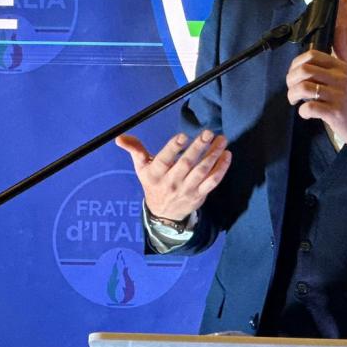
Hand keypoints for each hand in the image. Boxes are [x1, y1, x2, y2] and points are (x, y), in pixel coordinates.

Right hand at [114, 130, 231, 221]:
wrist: (164, 214)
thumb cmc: (153, 183)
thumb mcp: (141, 168)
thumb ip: (134, 150)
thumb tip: (119, 138)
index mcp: (156, 174)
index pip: (164, 160)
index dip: (173, 148)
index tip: (183, 136)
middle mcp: (171, 182)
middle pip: (186, 164)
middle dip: (198, 148)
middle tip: (208, 133)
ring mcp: (187, 190)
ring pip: (202, 171)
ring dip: (213, 155)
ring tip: (222, 140)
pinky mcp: (199, 195)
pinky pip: (212, 182)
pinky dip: (221, 169)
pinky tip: (227, 155)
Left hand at [285, 49, 346, 158]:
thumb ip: (342, 50)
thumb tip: (339, 25)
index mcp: (342, 67)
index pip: (312, 56)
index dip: (296, 64)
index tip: (294, 75)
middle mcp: (341, 78)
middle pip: (305, 70)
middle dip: (291, 80)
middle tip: (292, 90)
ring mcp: (339, 96)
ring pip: (305, 88)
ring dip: (293, 95)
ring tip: (295, 101)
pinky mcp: (336, 113)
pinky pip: (310, 107)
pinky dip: (303, 111)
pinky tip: (306, 113)